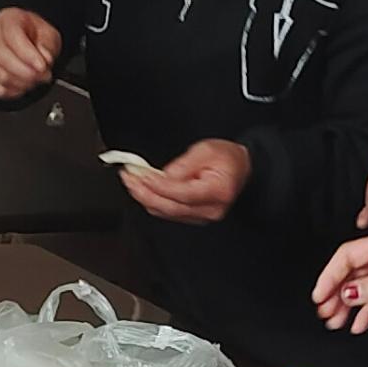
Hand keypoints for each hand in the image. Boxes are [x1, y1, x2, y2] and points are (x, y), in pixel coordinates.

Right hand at [0, 7, 62, 99]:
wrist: (24, 41)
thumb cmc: (34, 36)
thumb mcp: (49, 35)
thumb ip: (47, 45)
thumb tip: (45, 58)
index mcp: (9, 19)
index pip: (13, 36)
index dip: (28, 54)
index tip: (42, 66)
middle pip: (3, 58)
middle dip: (27, 73)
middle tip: (43, 76)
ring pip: (0, 75)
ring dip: (22, 83)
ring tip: (35, 80)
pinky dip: (12, 92)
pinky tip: (22, 86)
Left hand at [120, 139, 248, 225]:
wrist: (240, 168)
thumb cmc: (226, 158)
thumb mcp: (206, 150)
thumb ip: (184, 164)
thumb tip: (162, 176)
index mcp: (217, 191)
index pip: (181, 193)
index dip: (157, 185)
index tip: (139, 175)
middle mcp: (210, 209)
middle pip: (170, 207)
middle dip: (144, 193)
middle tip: (128, 178)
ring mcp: (202, 216)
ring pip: (166, 212)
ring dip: (145, 197)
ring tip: (131, 181)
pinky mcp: (193, 216)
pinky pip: (168, 212)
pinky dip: (153, 200)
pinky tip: (143, 189)